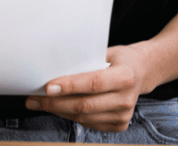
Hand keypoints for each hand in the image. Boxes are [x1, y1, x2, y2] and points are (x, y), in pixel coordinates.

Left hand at [25, 44, 148, 132]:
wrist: (143, 72)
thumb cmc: (121, 59)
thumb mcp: (108, 53)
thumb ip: (87, 62)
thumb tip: (54, 70)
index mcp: (126, 76)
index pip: (93, 83)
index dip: (69, 86)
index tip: (47, 87)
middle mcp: (127, 98)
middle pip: (84, 105)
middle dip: (54, 103)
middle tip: (33, 99)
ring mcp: (124, 115)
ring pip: (82, 117)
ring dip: (58, 111)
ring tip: (40, 103)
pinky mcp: (119, 125)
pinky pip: (87, 123)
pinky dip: (70, 116)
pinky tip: (59, 108)